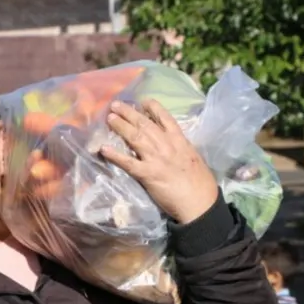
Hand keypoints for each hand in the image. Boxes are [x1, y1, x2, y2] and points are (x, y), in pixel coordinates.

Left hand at [100, 100, 218, 223]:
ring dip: (121, 127)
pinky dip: (115, 155)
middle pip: (145, 125)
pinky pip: (128, 162)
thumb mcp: (193, 157)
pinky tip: (104, 149)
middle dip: (129, 113)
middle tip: (116, 105)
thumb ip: (180, 148)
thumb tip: (171, 143)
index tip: (143, 100)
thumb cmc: (200, 182)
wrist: (200, 202)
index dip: (154, 108)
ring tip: (109, 118)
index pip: (166, 119)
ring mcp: (156, 159)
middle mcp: (167, 145)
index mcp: (180, 141)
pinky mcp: (147, 174)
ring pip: (135, 138)